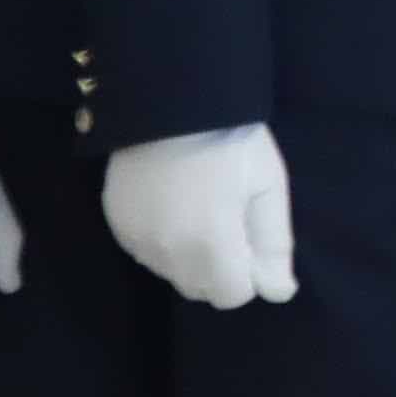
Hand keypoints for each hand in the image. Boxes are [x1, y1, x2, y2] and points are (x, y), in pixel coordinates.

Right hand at [102, 124, 299, 309]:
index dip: (249, 270)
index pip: (233, 295)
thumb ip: (274, 245)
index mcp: (209, 243)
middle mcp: (167, 250)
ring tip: (201, 205)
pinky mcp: (117, 224)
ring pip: (172, 272)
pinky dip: (164, 241)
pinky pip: (147, 252)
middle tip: (228, 217)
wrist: (171, 101)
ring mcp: (135, 239)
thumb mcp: (268, 186)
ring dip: (191, 256)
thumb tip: (278, 292)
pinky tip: (175, 203)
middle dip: (221, 267)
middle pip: (201, 288)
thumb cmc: (232, 140)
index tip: (249, 233)